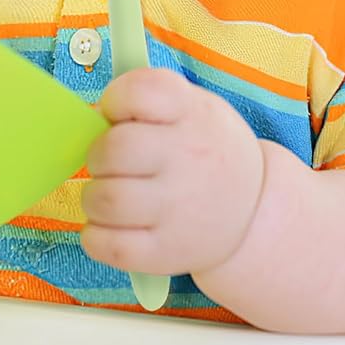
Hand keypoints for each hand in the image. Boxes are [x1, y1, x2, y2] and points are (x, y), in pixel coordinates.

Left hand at [80, 67, 264, 275]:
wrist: (253, 209)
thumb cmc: (204, 149)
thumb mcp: (191, 108)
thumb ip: (144, 102)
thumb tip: (91, 118)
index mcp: (192, 113)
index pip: (143, 91)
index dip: (117, 98)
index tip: (116, 111)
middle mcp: (188, 158)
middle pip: (114, 149)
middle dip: (98, 154)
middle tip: (108, 161)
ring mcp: (179, 209)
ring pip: (105, 199)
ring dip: (93, 196)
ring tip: (108, 194)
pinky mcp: (166, 253)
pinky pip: (108, 246)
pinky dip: (94, 236)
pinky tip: (108, 225)